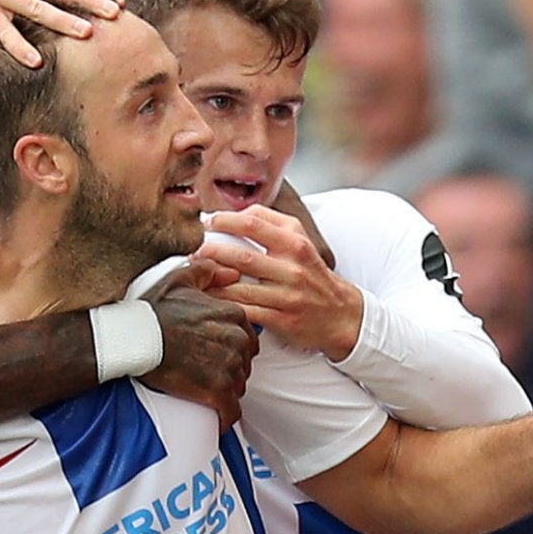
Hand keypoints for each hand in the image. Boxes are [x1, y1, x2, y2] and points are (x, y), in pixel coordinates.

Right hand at [142, 288, 259, 430]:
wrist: (133, 339)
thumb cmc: (152, 310)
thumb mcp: (180, 279)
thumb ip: (209, 272)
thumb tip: (231, 274)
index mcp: (232, 315)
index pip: (248, 338)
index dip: (233, 348)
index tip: (217, 354)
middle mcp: (236, 340)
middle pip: (245, 364)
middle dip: (230, 370)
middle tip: (208, 374)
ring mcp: (229, 367)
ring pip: (238, 387)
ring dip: (225, 392)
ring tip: (205, 393)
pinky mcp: (217, 392)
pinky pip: (231, 411)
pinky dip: (224, 417)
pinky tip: (216, 418)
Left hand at [195, 205, 364, 358]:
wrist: (341, 313)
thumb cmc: (311, 272)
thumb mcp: (300, 240)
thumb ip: (271, 222)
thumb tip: (236, 213)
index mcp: (295, 243)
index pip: (254, 224)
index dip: (224, 221)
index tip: (206, 223)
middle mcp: (292, 268)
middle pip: (242, 257)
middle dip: (211, 252)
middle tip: (192, 251)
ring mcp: (287, 296)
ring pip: (239, 288)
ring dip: (212, 282)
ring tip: (194, 275)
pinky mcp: (281, 320)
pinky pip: (245, 312)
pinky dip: (223, 305)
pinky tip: (208, 299)